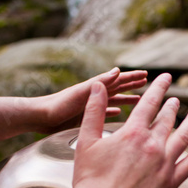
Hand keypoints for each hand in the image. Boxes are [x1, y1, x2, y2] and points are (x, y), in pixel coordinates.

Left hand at [32, 67, 147, 132]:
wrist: (41, 117)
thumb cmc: (59, 105)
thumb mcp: (81, 93)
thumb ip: (99, 83)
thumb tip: (117, 70)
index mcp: (95, 89)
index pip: (118, 80)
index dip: (131, 77)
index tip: (146, 74)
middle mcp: (94, 96)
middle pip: (118, 88)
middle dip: (131, 85)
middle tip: (146, 82)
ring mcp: (90, 106)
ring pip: (113, 101)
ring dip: (125, 99)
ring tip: (138, 99)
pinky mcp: (85, 117)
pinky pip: (103, 113)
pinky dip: (112, 112)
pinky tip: (118, 114)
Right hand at [73, 73, 187, 187]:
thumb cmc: (89, 180)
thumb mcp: (86, 141)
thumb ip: (94, 111)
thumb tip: (99, 86)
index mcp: (133, 133)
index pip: (149, 103)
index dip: (159, 88)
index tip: (166, 78)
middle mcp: (153, 145)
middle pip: (167, 119)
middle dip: (172, 106)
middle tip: (176, 99)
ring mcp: (165, 164)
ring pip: (184, 137)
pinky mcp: (171, 183)